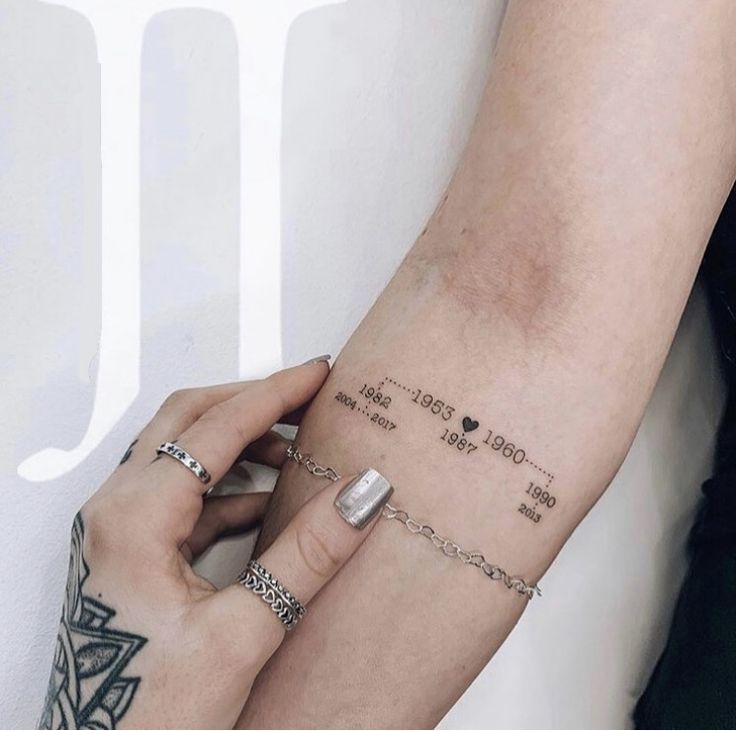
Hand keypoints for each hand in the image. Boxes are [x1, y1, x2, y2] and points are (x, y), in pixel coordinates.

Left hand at [40, 362, 391, 729]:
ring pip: (181, 452)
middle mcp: (117, 510)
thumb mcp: (242, 632)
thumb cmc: (150, 714)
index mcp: (133, 518)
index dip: (275, 394)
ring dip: (239, 441)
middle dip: (251, 401)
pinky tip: (268, 502)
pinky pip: (184, 496)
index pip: (216, 428)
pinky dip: (229, 487)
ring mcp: (120, 529)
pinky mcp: (133, 550)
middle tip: (307, 396)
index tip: (319, 373)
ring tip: (295, 448)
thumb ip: (306, 555)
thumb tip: (361, 494)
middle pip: (187, 420)